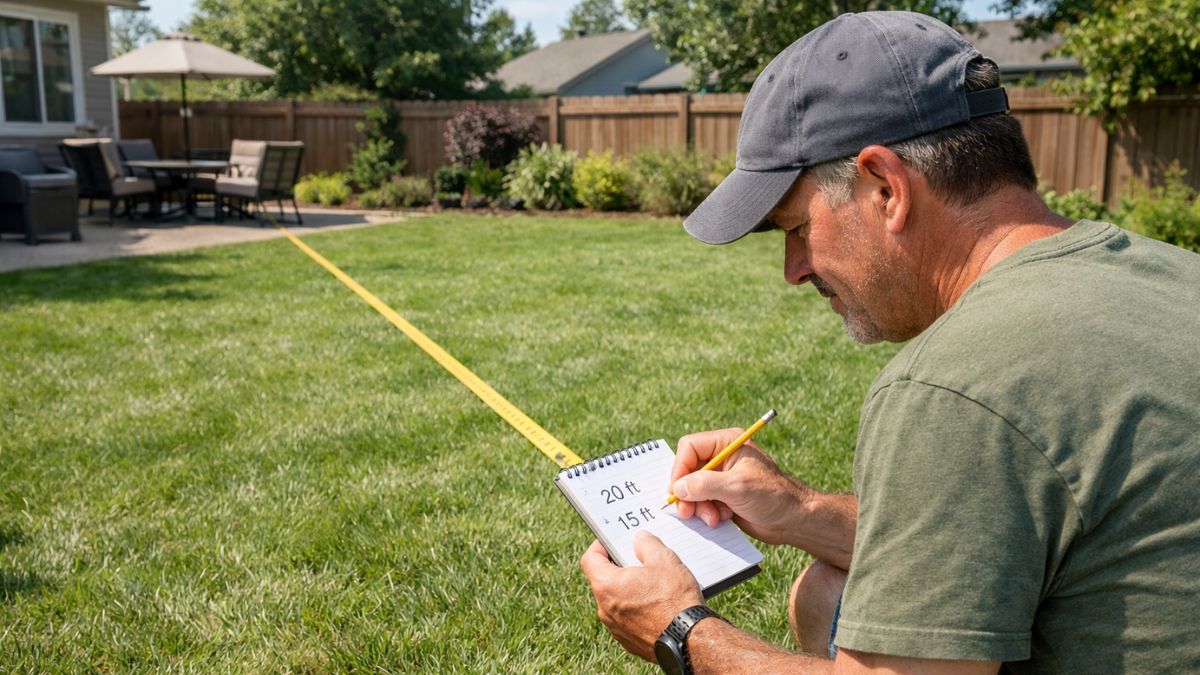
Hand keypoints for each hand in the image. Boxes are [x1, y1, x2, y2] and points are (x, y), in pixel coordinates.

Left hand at [579, 531, 704, 661]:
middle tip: (638, 560)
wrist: (690, 640)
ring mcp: (616, 628)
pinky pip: (627, 619)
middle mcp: (605, 609)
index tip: (612, 542)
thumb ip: (646, 544)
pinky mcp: (629, 641)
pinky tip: (657, 605)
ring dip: (629, 590)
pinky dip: (637, 610)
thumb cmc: (675, 599)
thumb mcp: (664, 560)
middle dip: (619, 568)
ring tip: (653, 583)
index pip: (590, 559)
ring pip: (616, 601)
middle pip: (604, 580)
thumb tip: (639, 539)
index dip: (600, 546)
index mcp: (607, 586)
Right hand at [671, 428, 812, 545]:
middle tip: (687, 511)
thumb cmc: (773, 496)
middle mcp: (722, 457)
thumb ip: (704, 484)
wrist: (794, 520)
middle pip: (688, 470)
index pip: (690, 447)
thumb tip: (678, 488)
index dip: (680, 468)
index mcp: (728, 443)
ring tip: (712, 518)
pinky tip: (721, 519)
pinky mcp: (723, 496)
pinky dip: (706, 512)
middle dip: (688, 492)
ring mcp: (722, 478)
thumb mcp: (737, 487)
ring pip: (692, 489)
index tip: (677, 490)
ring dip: (698, 506)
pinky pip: (702, 502)